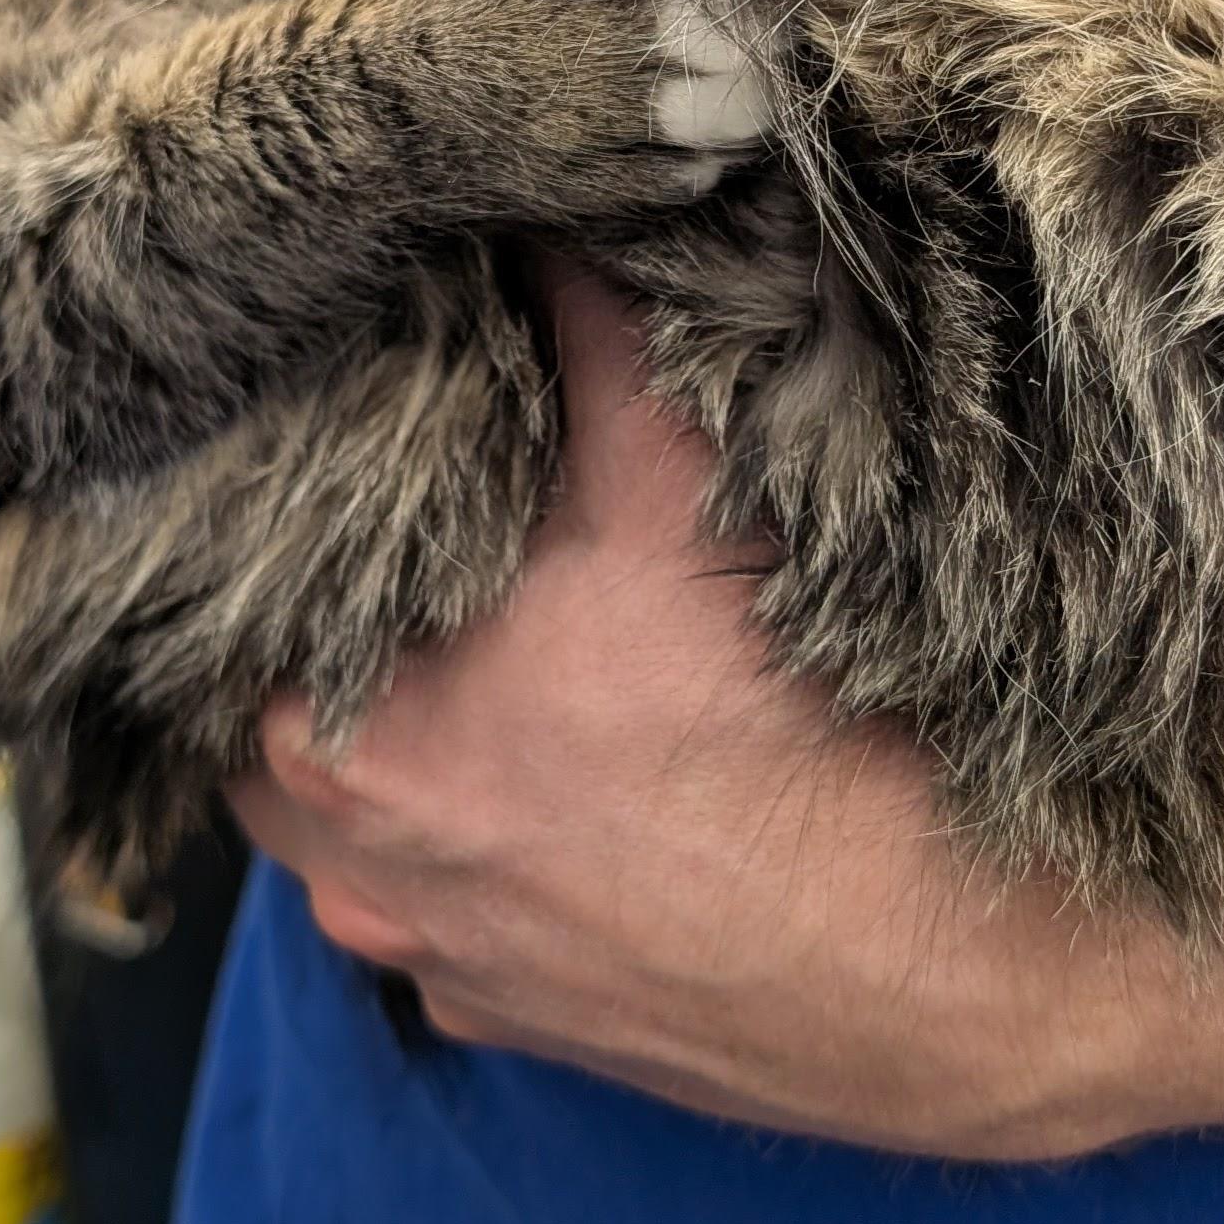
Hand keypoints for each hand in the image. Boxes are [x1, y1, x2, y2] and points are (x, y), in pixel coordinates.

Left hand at [227, 256, 1223, 1159]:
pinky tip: (584, 773)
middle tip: (438, 525)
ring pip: (363, 815)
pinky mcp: (525, 1018)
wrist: (975, 972)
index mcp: (344, 726)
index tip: (361, 439)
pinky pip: (456, 906)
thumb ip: (583, 332)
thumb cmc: (813, 734)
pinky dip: (491, 838)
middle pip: (290, 703)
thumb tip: (533, 206)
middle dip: (353, 615)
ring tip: (514, 643)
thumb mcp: (679, 483)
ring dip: (410, 734)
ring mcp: (438, 957)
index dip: (302, 505)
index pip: (248, 593)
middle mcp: (358, 865)